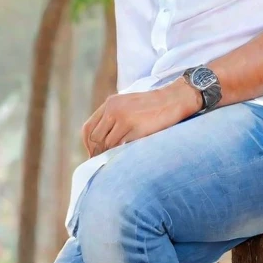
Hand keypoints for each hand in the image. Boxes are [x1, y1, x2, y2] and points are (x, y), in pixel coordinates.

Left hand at [82, 80, 200, 156]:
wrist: (174, 100)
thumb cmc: (152, 106)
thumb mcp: (127, 105)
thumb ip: (113, 117)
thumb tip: (101, 142)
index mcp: (110, 103)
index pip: (88, 128)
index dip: (88, 144)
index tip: (93, 154)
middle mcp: (113, 109)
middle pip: (95, 138)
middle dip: (97, 152)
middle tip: (102, 162)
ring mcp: (124, 118)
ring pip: (108, 144)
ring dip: (110, 154)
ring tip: (115, 161)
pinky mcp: (136, 128)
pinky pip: (122, 146)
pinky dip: (122, 153)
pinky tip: (126, 156)